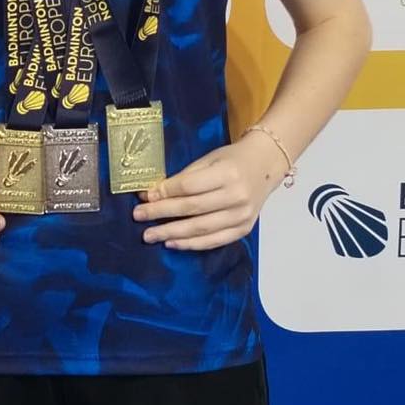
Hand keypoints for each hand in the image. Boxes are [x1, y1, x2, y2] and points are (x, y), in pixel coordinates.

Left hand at [132, 132, 287, 250]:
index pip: (189, 187)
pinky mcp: (244, 229)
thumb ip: (184, 178)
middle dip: (161, 214)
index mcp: (227, 173)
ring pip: (200, 229)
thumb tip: (152, 193)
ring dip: (172, 233)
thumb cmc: (233, 160)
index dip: (165, 193)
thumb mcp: (208, 160)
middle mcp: (237, 196)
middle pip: (192, 209)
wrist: (265, 165)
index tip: (144, 197)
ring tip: (150, 235)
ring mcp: (242, 215)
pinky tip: (173, 243)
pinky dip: (191, 244)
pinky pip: (214, 241)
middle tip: (139, 217)